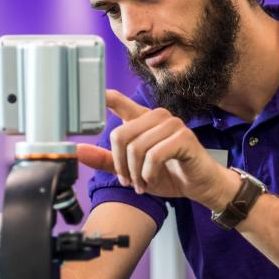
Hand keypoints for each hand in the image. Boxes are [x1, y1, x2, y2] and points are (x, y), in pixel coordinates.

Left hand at [77, 90, 237, 209]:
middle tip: (129, 181)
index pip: (120, 102)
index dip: (105, 97)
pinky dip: (149, 174)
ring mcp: (172, 124)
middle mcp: (157, 117)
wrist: (200, 185)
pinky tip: (152, 180)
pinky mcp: (183, 137)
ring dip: (136, 173)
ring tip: (142, 184)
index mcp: (143, 120)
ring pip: (136, 148)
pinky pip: (154, 155)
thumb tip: (78, 150)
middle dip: (120, 165)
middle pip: (120, 135)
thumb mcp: (132, 170)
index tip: (93, 93)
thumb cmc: (169, 174)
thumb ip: (106, 161)